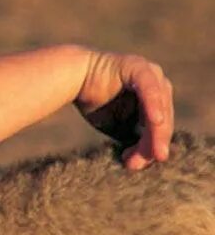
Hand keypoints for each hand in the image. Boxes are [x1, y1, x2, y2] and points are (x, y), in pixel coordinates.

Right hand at [74, 51, 173, 169]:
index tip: (135, 165)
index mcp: (157, 97)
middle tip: (139, 164)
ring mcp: (152, 73)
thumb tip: (147, 160)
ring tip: (151, 152)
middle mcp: (159, 83)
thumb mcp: (118, 125)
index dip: (150, 147)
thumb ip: (135, 138)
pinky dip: (153, 106)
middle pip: (163, 119)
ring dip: (155, 132)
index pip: (160, 127)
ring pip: (160, 108)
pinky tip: (155, 122)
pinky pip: (150, 90)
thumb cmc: (92, 101)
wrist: (71, 77)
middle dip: (152, 143)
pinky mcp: (140, 69)